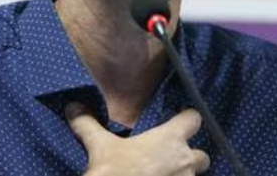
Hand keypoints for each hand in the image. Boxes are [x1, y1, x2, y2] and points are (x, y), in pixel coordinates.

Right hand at [65, 102, 210, 175]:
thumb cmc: (113, 171)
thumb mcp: (99, 146)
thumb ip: (88, 125)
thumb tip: (73, 107)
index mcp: (170, 139)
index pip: (194, 119)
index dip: (187, 120)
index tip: (179, 121)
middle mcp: (184, 161)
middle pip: (203, 156)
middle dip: (191, 159)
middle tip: (173, 161)